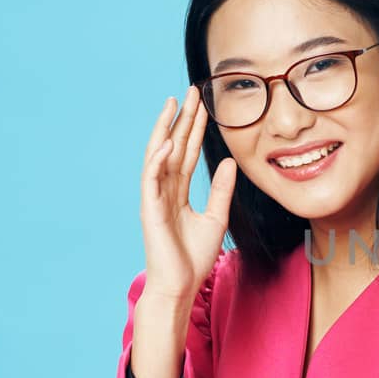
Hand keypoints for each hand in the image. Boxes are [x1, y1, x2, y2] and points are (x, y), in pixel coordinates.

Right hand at [141, 87, 237, 301]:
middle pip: (173, 146)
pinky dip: (157, 160)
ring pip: (158, 156)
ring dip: (165, 130)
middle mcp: (164, 190)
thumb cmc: (193, 258)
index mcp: (178, 192)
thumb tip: (229, 164)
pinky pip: (151, 180)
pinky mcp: (150, 210)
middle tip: (190, 91)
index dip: (195, 129)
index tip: (203, 105)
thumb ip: (220, 190)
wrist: (180, 286)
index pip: (188, 152)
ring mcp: (155, 198)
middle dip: (182, 119)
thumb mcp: (216, 217)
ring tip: (172, 105)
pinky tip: (165, 142)